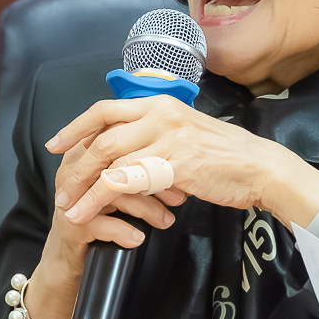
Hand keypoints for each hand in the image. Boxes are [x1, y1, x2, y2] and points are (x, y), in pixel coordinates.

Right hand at [13, 135, 184, 318]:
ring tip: (165, 221)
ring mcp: (71, 198)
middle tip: (178, 198)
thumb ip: (140, 172)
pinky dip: (125, 231)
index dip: (154, 156)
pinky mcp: (70, 226)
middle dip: (154, 182)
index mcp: (88, 154)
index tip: (180, 172)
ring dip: (146, 209)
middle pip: (120, 166)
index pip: (124, 144)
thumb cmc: (99, 221)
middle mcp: (75, 172)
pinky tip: (139, 238)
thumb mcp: (120, 192)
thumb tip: (178, 169)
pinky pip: (104, 223)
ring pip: (115, 193)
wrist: (66, 260)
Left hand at [46, 96, 318, 230]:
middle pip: (101, 135)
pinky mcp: (172, 165)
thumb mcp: (188, 133)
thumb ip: (159, 135)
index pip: (106, 109)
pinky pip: (124, 182)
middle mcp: (160, 114)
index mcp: (161, 104)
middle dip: (74, 163)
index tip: (56, 143)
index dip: (76, 126)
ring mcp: (166, 138)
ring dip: (82, 186)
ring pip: (108, 160)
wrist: (261, 167)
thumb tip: (132, 153)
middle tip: (59, 184)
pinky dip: (99, 200)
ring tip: (67, 206)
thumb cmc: (229, 156)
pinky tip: (88, 214)